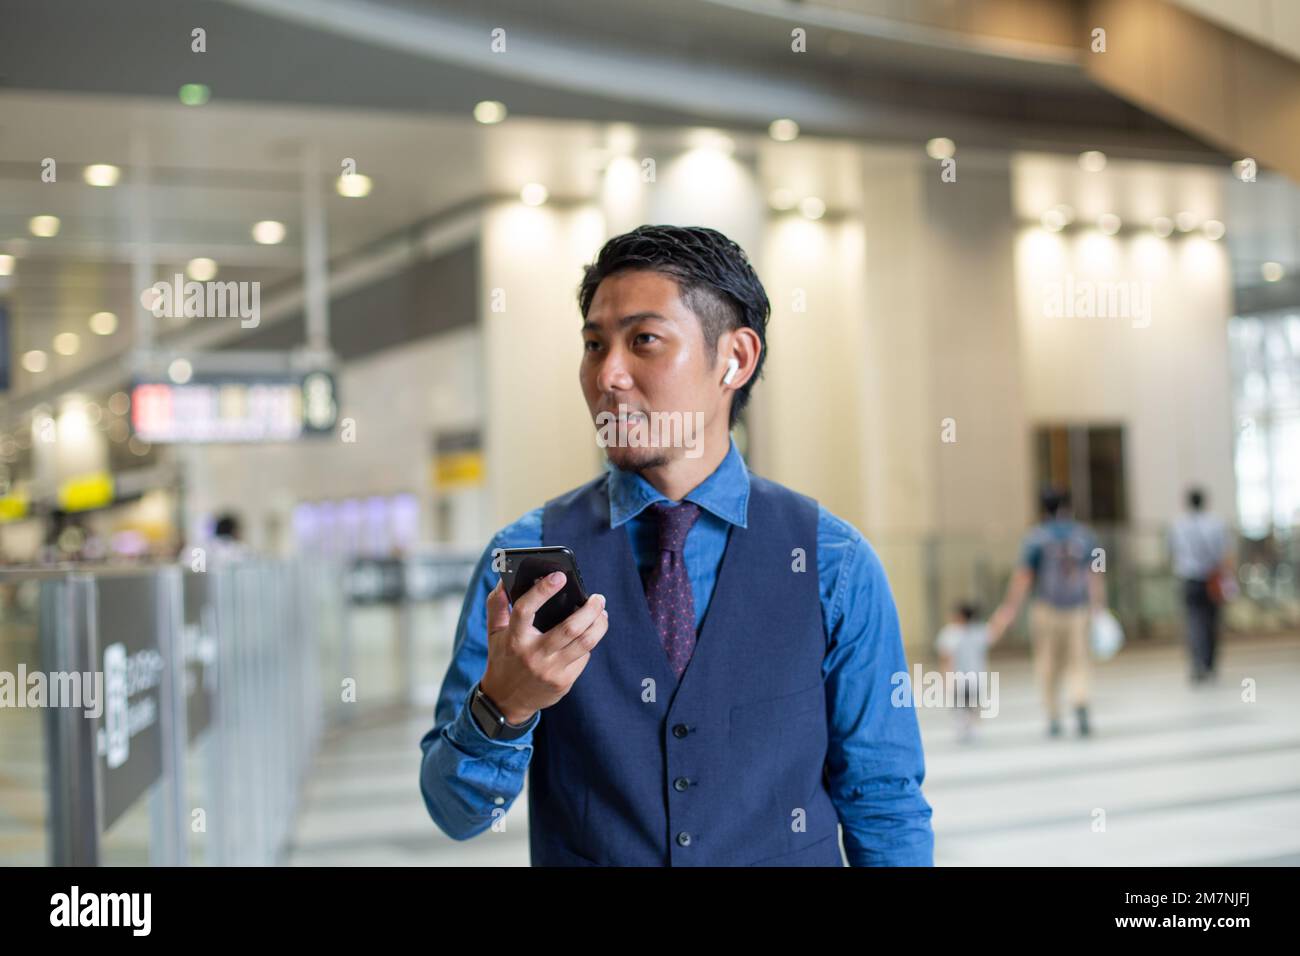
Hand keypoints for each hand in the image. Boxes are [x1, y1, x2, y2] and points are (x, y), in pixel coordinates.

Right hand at [479, 572, 608, 724]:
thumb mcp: (494, 633)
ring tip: (602, 612)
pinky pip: (583, 657)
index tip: (560, 576)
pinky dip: (589, 642)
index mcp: (513, 637)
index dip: (542, 591)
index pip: (525, 609)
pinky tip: (590, 634)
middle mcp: (533, 654)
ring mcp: (550, 669)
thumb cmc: (503, 658)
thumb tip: (503, 579)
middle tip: (598, 597)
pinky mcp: (563, 681)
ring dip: (599, 624)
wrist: (506, 701)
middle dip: (590, 609)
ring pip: (585, 643)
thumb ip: (496, 604)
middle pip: (569, 628)